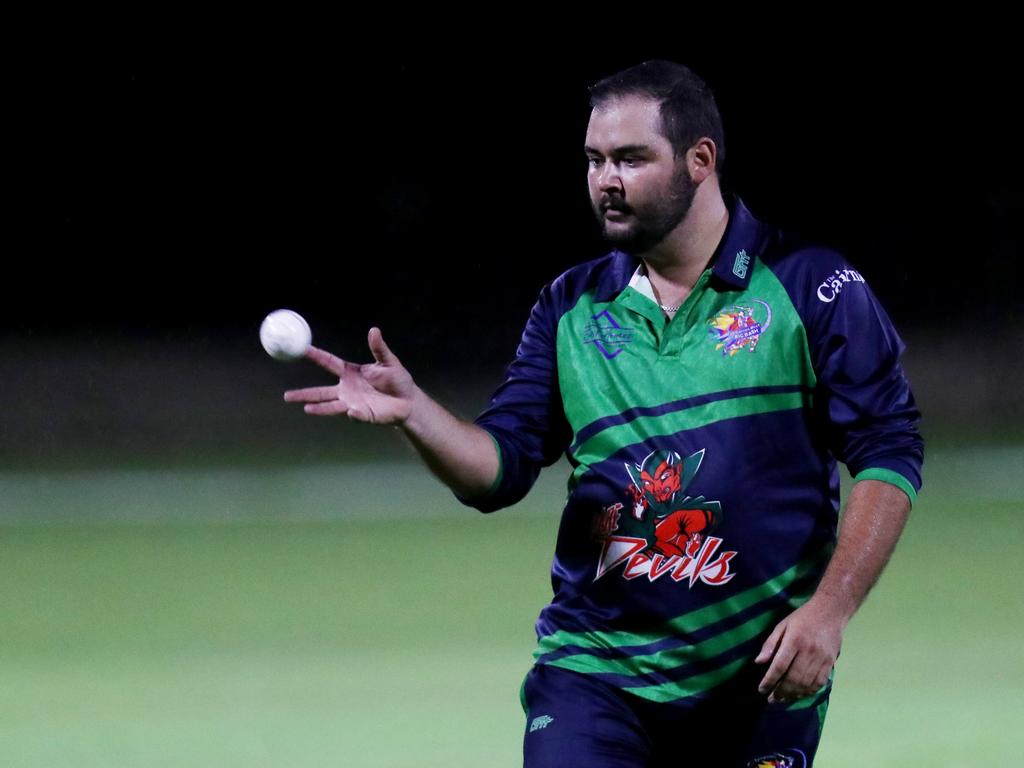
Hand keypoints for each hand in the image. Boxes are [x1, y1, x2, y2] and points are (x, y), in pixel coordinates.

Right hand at [283, 327, 416, 424]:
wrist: (409, 401)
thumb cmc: (398, 380)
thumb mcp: (389, 362)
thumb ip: (379, 348)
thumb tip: (374, 330)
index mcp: (350, 373)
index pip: (328, 363)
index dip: (315, 355)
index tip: (300, 348)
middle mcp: (346, 389)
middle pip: (321, 392)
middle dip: (304, 394)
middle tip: (286, 396)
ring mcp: (353, 403)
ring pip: (331, 406)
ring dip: (319, 408)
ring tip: (306, 409)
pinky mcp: (364, 415)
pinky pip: (356, 415)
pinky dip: (354, 414)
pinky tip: (349, 411)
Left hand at [755, 598, 844, 703]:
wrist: (830, 612)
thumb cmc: (802, 618)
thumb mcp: (782, 625)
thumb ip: (770, 644)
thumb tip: (758, 662)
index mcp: (794, 640)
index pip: (780, 666)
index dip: (770, 680)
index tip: (762, 690)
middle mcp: (808, 651)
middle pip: (793, 678)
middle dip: (781, 692)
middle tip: (771, 699)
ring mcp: (821, 658)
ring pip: (806, 683)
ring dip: (793, 695)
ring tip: (782, 699)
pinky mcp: (830, 663)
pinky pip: (819, 682)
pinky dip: (808, 692)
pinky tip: (799, 695)